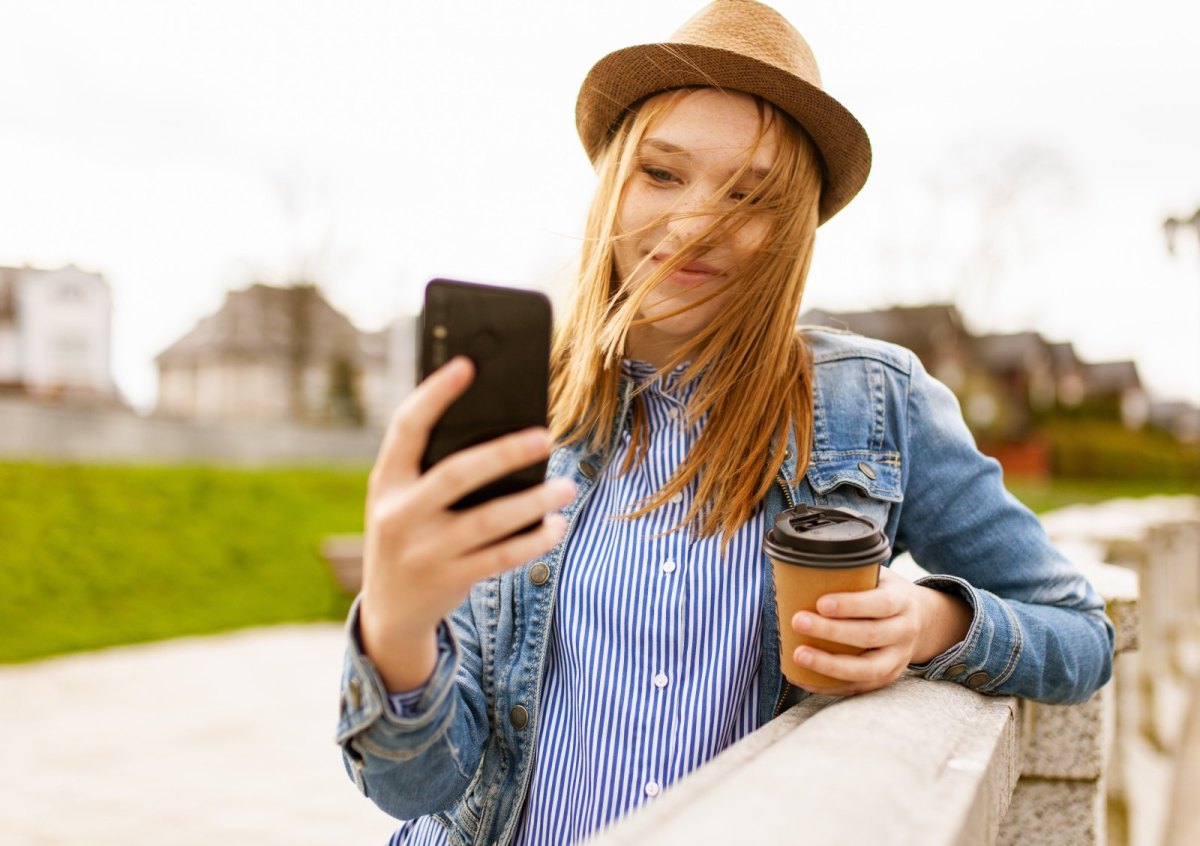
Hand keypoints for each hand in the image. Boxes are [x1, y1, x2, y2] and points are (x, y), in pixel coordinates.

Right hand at [359, 356, 576, 691]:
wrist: (389, 610)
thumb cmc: (409, 533)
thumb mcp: (402, 499)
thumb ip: (433, 467)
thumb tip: (501, 426)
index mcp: (387, 481)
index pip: (406, 427)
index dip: (434, 394)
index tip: (467, 365)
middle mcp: (400, 515)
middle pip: (457, 474)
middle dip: (505, 453)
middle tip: (546, 437)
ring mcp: (424, 552)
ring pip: (489, 520)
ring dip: (534, 501)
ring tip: (567, 486)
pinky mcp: (450, 580)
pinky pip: (501, 557)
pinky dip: (533, 540)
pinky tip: (556, 525)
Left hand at [789, 567, 971, 696]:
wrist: (924, 622)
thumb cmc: (886, 594)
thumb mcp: (880, 577)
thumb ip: (854, 573)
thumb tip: (804, 566)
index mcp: (902, 602)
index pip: (880, 604)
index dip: (851, 605)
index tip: (821, 603)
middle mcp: (903, 632)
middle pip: (869, 635)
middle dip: (831, 631)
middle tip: (798, 622)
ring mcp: (897, 659)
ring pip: (866, 669)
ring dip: (829, 665)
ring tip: (797, 656)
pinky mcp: (886, 678)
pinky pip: (858, 687)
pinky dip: (829, 686)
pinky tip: (802, 678)